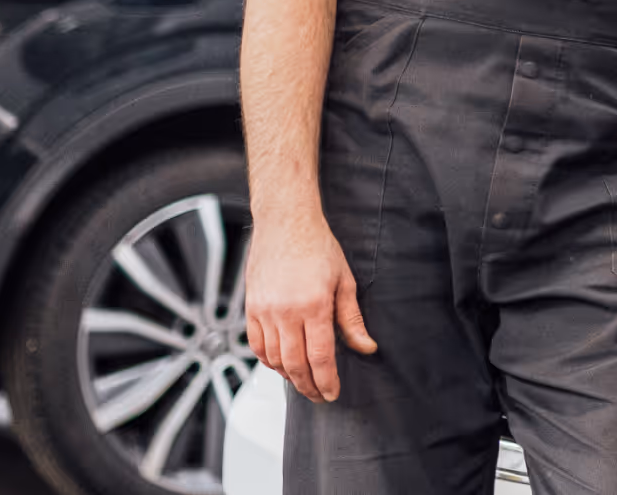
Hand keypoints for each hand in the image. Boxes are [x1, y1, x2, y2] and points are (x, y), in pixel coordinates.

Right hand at [243, 211, 376, 402]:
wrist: (285, 222)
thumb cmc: (317, 246)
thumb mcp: (344, 281)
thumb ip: (352, 319)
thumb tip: (366, 347)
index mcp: (314, 305)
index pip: (320, 357)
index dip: (327, 381)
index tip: (332, 393)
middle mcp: (286, 312)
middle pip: (295, 364)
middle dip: (308, 386)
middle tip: (319, 395)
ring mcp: (264, 311)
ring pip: (273, 359)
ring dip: (288, 376)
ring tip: (303, 382)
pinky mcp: (250, 308)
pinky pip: (256, 345)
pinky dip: (268, 360)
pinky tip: (280, 364)